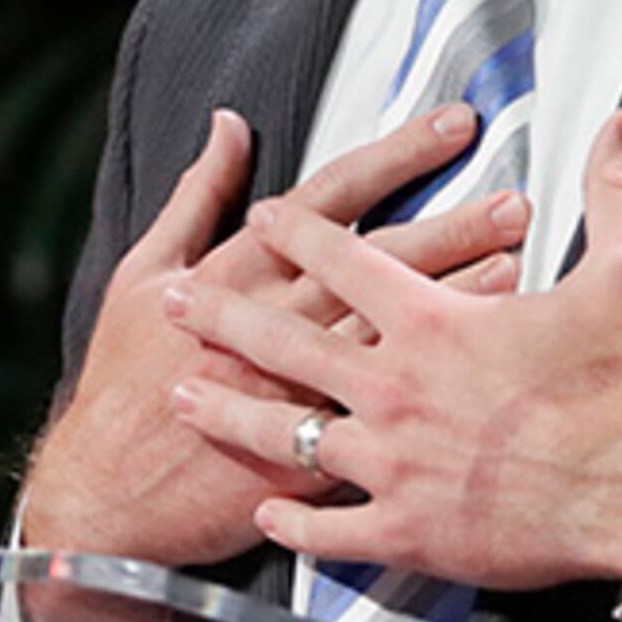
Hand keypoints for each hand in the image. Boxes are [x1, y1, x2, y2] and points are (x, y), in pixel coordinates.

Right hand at [22, 104, 529, 566]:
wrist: (105, 498)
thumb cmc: (122, 383)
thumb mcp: (139, 273)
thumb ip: (195, 195)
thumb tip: (229, 123)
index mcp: (236, 274)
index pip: (333, 200)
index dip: (399, 158)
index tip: (456, 128)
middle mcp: (274, 327)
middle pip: (378, 264)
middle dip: (451, 226)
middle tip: (517, 200)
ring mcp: (295, 394)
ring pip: (389, 335)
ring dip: (455, 299)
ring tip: (517, 267)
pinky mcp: (308, 458)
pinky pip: (386, 414)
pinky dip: (430, 387)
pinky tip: (480, 366)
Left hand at [165, 107, 621, 590]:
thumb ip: (614, 191)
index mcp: (431, 322)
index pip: (345, 259)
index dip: (299, 231)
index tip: (265, 217)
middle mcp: (393, 386)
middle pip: (286, 340)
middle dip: (223, 315)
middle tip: (179, 303)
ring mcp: (390, 461)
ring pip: (286, 433)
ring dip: (231, 413)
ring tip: (188, 398)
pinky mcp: (405, 529)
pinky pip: (328, 527)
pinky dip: (294, 521)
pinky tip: (268, 513)